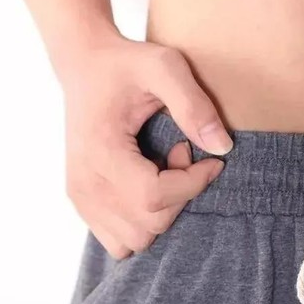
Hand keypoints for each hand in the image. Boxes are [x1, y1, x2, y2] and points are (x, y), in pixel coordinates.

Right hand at [63, 35, 231, 258]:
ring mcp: (80, 197)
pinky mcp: (83, 202)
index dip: (193, 184)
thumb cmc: (126, 63)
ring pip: (135, 240)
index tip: (211, 159)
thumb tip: (223, 148)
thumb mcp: (165, 67)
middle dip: (180, 194)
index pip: (153, 198)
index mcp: (100, 151)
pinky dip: (144, 219)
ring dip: (163, 210)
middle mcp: (84, 183)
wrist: (85, 64)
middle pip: (149, 225)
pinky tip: (150, 182)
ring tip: (165, 169)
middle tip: (182, 153)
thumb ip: (194, 105)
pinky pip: (120, 239)